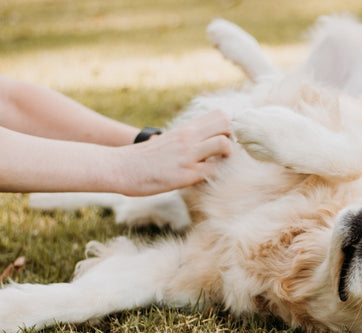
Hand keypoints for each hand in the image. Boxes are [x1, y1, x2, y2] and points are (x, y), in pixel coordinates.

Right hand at [117, 110, 231, 195]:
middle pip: (226, 124)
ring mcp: (188, 155)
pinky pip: (214, 171)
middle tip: (224, 155)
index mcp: (186, 128)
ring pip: (224, 145)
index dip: (228, 130)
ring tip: (218, 167)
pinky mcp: (186, 173)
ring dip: (228, 157)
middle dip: (232, 140)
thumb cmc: (145, 158)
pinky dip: (218, 176)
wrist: (121, 167)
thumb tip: (201, 142)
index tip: (224, 142)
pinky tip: (209, 180)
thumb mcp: (169, 140)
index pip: (220, 116)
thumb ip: (187, 139)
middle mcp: (189, 137)